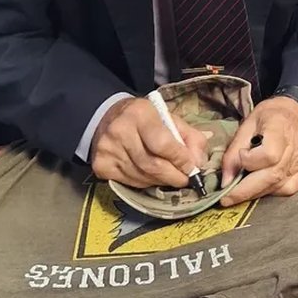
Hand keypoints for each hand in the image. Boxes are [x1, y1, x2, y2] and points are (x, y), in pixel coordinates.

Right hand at [90, 96, 208, 188]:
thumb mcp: (171, 119)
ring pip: (142, 177)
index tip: (193, 169)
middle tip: (186, 180)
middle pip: (153, 165)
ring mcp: (107, 150)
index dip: (181, 160)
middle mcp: (120, 131)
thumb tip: (198, 163)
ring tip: (169, 177)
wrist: (108, 118)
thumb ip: (190, 138)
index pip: (163, 144)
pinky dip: (145, 183)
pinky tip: (150, 176)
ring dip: (161, 181)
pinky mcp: (100, 165)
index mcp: (140, 114)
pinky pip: (130, 183)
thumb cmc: (146, 119)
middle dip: (174, 176)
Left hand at [219, 96, 297, 205]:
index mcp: (280, 129)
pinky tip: (263, 187)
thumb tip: (226, 180)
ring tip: (241, 191)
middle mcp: (294, 148)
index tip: (240, 155)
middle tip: (227, 198)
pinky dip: (273, 192)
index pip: (269, 155)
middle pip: (272, 176)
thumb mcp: (247, 124)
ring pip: (278, 186)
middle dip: (245, 191)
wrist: (295, 111)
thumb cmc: (269, 115)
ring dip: (256, 193)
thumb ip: (234, 152)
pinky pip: (289, 189)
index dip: (250, 161)